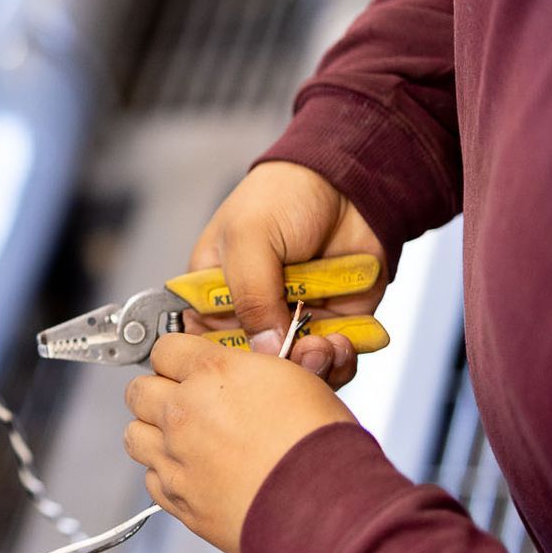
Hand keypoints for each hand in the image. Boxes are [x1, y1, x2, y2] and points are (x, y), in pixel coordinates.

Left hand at [123, 334, 355, 552]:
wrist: (324, 509)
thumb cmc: (320, 446)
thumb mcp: (298, 381)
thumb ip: (254, 370)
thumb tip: (245, 368)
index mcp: (213, 373)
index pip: (165, 348)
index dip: (177, 358)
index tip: (185, 367)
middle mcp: (184, 411)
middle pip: (139, 390)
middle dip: (158, 392)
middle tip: (182, 402)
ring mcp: (176, 457)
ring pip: (134, 434)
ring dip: (153, 433)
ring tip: (182, 440)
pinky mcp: (178, 498)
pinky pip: (151, 478)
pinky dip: (166, 475)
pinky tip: (193, 474)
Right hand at [190, 161, 386, 387]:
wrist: (348, 182)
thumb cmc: (283, 196)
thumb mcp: (250, 239)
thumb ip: (251, 295)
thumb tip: (265, 349)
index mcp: (212, 293)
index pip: (203, 343)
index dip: (224, 362)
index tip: (247, 367)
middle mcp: (251, 312)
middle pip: (254, 365)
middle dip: (279, 367)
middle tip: (298, 351)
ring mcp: (293, 320)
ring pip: (297, 369)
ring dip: (316, 366)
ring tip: (327, 345)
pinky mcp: (334, 324)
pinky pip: (335, 360)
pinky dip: (343, 359)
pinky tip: (345, 341)